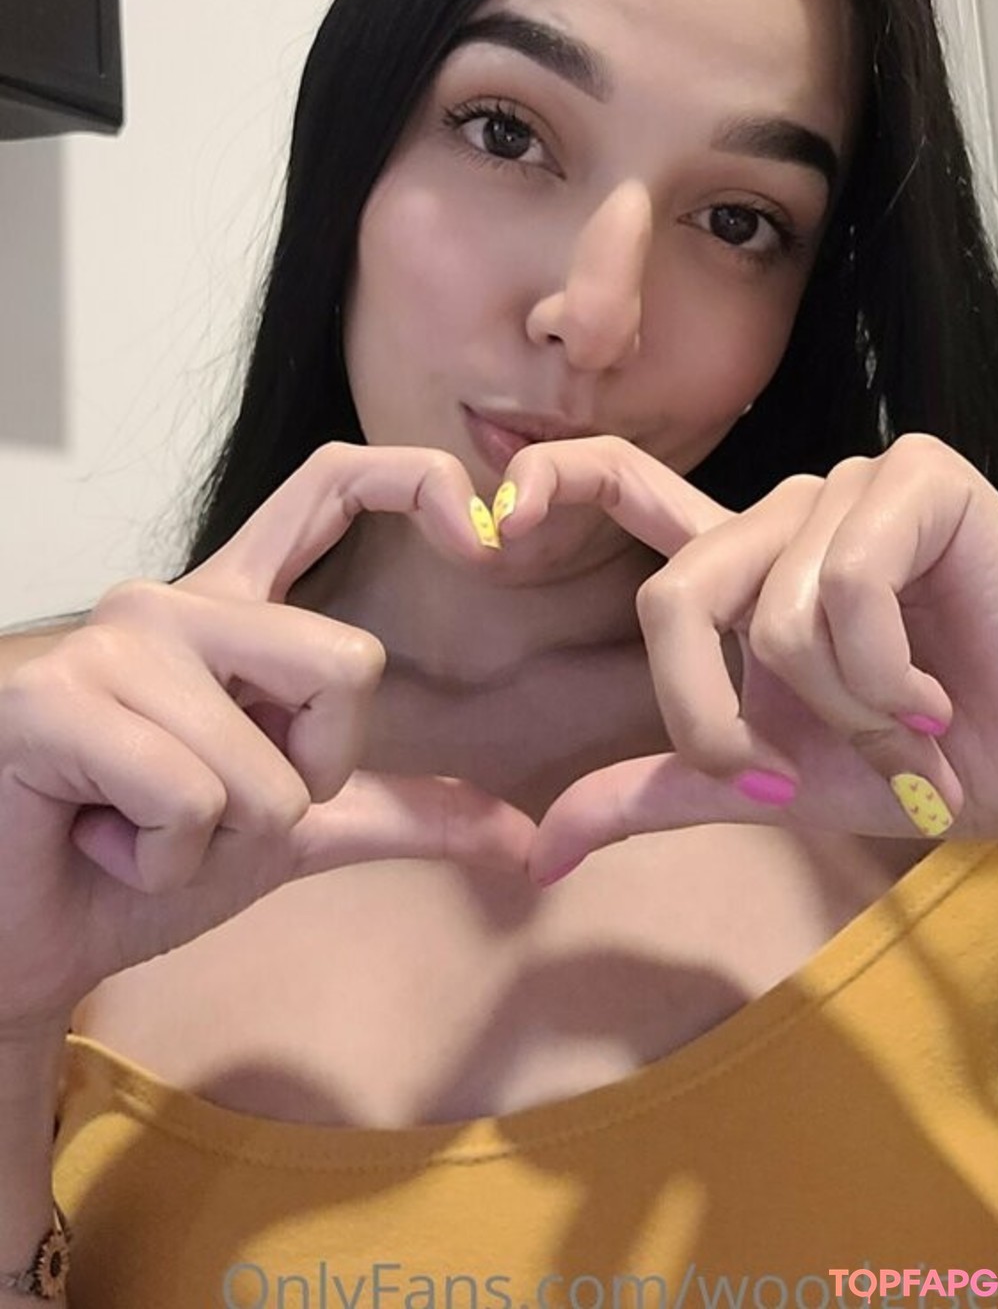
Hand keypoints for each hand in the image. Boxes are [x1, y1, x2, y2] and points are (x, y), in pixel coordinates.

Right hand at [0, 443, 535, 1037]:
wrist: (25, 943)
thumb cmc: (138, 869)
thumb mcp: (294, 834)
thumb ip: (402, 816)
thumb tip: (522, 843)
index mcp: (233, 612)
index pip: (330, 486)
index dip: (416, 480)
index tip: (486, 536)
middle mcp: (176, 604)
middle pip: (346, 666)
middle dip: (305, 782)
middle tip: (212, 809)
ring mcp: (113, 641)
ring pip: (267, 767)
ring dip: (217, 842)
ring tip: (137, 829)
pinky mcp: (55, 698)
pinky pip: (188, 799)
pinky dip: (160, 858)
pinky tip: (100, 840)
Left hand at [489, 434, 997, 879]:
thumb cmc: (915, 770)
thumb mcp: (768, 784)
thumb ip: (657, 792)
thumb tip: (540, 852)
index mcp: (741, 565)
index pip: (624, 487)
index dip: (554, 481)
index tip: (495, 523)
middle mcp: (783, 512)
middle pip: (677, 599)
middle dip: (731, 722)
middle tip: (812, 775)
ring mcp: (849, 486)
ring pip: (775, 614)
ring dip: (846, 716)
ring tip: (912, 733)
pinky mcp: (917, 475)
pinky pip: (846, 585)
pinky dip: (890, 677)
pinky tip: (941, 697)